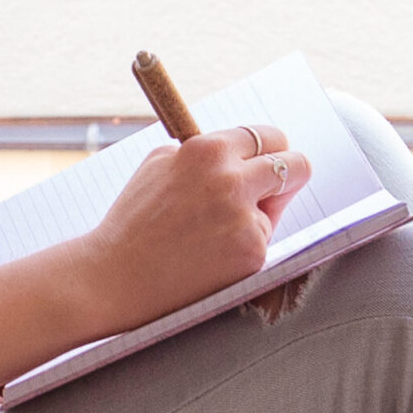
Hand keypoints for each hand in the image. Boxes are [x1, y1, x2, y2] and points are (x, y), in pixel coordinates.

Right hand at [75, 124, 310, 337]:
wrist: (115, 275)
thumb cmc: (133, 221)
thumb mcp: (159, 165)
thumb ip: (203, 152)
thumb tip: (242, 154)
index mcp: (208, 150)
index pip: (269, 136)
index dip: (271, 149)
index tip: (270, 160)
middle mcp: (231, 179)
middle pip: (297, 165)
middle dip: (290, 175)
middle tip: (273, 190)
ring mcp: (244, 219)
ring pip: (274, 211)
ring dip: (256, 217)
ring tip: (210, 235)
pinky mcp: (252, 254)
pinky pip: (261, 243)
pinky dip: (243, 248)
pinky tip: (209, 256)